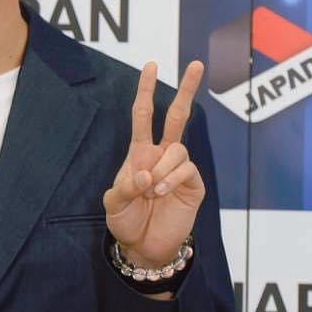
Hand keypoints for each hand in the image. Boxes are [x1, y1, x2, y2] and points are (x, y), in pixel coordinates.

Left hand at [102, 60, 207, 270]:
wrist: (145, 247)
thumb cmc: (126, 221)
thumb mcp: (114, 203)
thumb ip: (125, 187)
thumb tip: (146, 173)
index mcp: (140, 152)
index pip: (145, 114)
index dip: (147, 90)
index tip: (152, 65)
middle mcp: (162, 155)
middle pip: (178, 116)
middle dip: (188, 89)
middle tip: (197, 63)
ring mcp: (179, 169)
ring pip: (178, 148)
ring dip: (162, 168)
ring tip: (152, 190)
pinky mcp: (193, 184)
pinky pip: (186, 169)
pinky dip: (171, 179)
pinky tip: (162, 193)